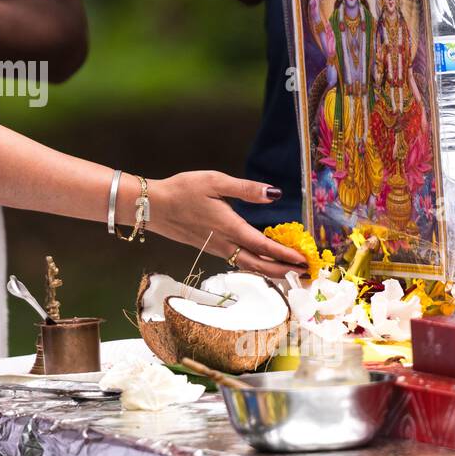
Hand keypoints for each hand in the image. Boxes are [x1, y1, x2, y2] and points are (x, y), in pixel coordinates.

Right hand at [147, 171, 307, 279]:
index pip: (263, 246)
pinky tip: (260, 261)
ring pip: (248, 265)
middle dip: (282, 271)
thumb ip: (246, 189)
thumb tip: (274, 194)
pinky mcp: (209, 248)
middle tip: (303, 274)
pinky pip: (237, 261)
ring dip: (270, 271)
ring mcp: (216, 248)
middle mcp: (224, 243)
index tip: (302, 261)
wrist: (152, 206)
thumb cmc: (182, 190)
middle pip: (258, 264)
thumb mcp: (215, 181)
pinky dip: (255, 265)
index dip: (285, 255)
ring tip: (288, 271)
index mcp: (229, 226)